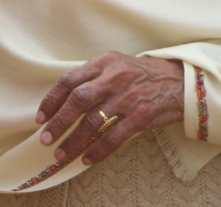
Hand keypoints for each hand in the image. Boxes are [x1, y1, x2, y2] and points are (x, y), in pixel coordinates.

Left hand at [34, 52, 183, 166]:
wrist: (179, 81)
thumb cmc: (142, 74)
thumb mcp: (116, 64)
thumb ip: (93, 76)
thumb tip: (64, 97)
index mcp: (104, 62)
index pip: (70, 80)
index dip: (52, 100)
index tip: (41, 117)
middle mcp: (114, 77)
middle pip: (78, 99)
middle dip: (58, 121)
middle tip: (45, 139)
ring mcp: (128, 97)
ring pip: (93, 121)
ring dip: (74, 140)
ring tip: (61, 153)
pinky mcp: (141, 116)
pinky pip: (114, 137)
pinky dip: (98, 150)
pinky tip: (87, 159)